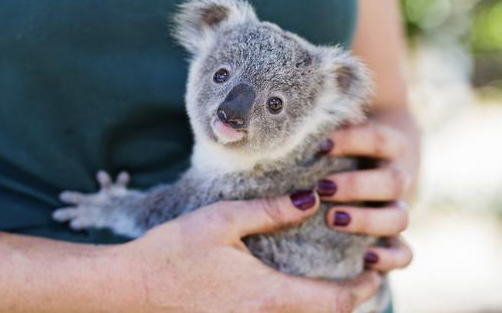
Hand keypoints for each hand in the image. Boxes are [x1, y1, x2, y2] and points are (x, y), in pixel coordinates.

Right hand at [100, 193, 381, 312]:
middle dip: (348, 303)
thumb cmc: (173, 252)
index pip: (334, 302)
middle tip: (360, 277)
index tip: (372, 270)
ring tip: (333, 287)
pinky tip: (290, 296)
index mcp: (268, 295)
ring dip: (323, 310)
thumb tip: (311, 199)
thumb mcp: (222, 221)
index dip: (360, 289)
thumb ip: (270, 211)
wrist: (130, 289)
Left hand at [318, 111, 418, 272]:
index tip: (320, 145)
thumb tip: (306, 115)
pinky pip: (405, 254)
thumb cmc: (342, 144)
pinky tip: (365, 258)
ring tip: (332, 219)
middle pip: (393, 181)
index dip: (352, 141)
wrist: (371, 165)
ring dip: (367, 219)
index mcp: (390, 147)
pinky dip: (390, 258)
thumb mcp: (338, 130)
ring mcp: (397, 210)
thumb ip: (328, 123)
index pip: (379, 139)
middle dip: (357, 185)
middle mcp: (398, 178)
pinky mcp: (395, 240)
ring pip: (400, 218)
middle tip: (322, 187)